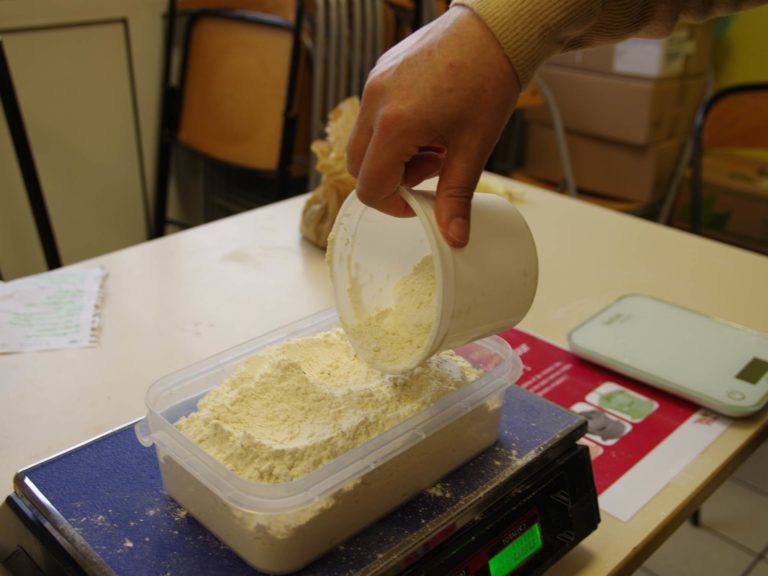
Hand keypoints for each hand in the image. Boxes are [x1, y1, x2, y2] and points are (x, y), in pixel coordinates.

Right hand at [347, 6, 520, 247]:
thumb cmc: (488, 79)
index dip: (394, 205)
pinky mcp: (380, 72)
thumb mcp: (473, 147)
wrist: (494, 28)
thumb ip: (457, 196)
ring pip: (364, 141)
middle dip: (391, 180)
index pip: (370, 187)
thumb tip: (453, 235)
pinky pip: (373, 115)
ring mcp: (374, 83)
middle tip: (430, 171)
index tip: (421, 202)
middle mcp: (375, 103)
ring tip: (434, 144)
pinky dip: (393, 131)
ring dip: (392, 155)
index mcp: (395, 125)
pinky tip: (428, 122)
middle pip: (358, 166)